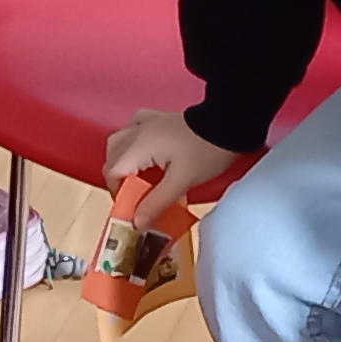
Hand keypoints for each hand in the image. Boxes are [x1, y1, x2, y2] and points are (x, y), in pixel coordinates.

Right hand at [100, 108, 242, 224]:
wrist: (229, 123)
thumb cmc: (206, 153)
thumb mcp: (181, 182)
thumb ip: (156, 203)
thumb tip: (137, 223)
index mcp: (139, 146)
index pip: (112, 172)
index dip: (117, 193)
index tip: (132, 207)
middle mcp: (137, 131)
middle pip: (111, 157)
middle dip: (118, 179)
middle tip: (134, 196)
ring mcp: (147, 122)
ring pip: (119, 140)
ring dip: (121, 160)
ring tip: (136, 176)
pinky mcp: (159, 118)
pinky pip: (134, 127)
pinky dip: (131, 140)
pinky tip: (141, 149)